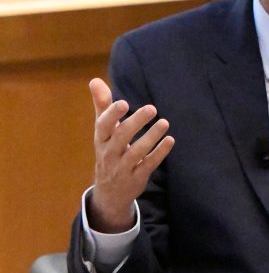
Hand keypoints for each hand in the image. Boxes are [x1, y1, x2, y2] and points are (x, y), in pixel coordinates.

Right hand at [87, 78, 174, 232]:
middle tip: (152, 108)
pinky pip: (148, 164)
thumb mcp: (103, 131)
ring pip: (136, 152)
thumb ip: (102, 105)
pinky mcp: (136, 177)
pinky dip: (159, 153)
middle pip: (121, 137)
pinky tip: (170, 140)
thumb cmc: (109, 151)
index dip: (112, 115)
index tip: (124, 103)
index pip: (103, 126)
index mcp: (101, 139)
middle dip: (136, 122)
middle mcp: (109, 153)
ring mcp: (122, 167)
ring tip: (165, 123)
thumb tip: (94, 80)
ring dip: (151, 137)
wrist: (109, 192)